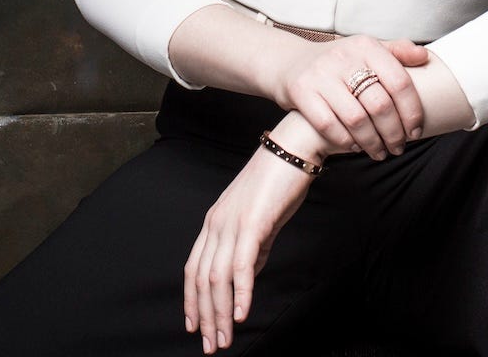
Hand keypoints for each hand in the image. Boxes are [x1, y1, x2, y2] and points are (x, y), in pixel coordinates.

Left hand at [182, 132, 318, 352]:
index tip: (195, 327)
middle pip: (201, 280)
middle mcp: (216, 224)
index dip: (192, 301)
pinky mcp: (252, 224)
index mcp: (214, 223)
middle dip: (205, 317)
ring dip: (220, 314)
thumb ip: (252, 248)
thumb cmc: (280, 183)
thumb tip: (248, 275)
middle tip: (211, 346)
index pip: (194, 269)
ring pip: (217, 278)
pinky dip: (240, 293)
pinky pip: (242, 265)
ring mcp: (232, 224)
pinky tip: (241, 314)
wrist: (295, 149)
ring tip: (225, 339)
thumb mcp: (260, 221)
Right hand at [270, 34, 429, 159]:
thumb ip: (396, 52)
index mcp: (366, 46)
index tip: (415, 131)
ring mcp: (320, 74)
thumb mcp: (365, 50)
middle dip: (393, 133)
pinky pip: (329, 125)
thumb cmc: (337, 61)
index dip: (412, 111)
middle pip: (380, 104)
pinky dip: (345, 141)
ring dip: (372, 142)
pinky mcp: (301, 91)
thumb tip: (425, 57)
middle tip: (398, 147)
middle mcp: (344, 57)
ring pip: (356, 119)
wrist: (289, 62)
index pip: (399, 81)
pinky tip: (355, 146)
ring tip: (379, 152)